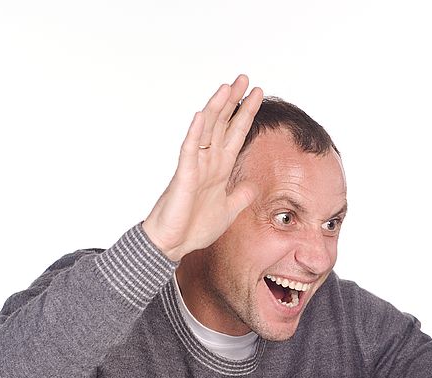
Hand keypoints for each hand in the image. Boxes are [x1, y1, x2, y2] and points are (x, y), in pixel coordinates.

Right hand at [142, 75, 263, 261]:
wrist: (174, 244)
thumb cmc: (194, 227)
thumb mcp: (228, 211)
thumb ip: (239, 196)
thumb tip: (252, 185)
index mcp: (219, 169)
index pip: (236, 134)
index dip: (246, 114)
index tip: (257, 94)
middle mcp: (208, 162)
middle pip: (223, 125)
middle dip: (235, 102)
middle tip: (245, 78)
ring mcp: (195, 167)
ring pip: (207, 131)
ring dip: (217, 108)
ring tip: (227, 87)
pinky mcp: (184, 177)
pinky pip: (189, 150)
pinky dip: (196, 132)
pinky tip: (202, 115)